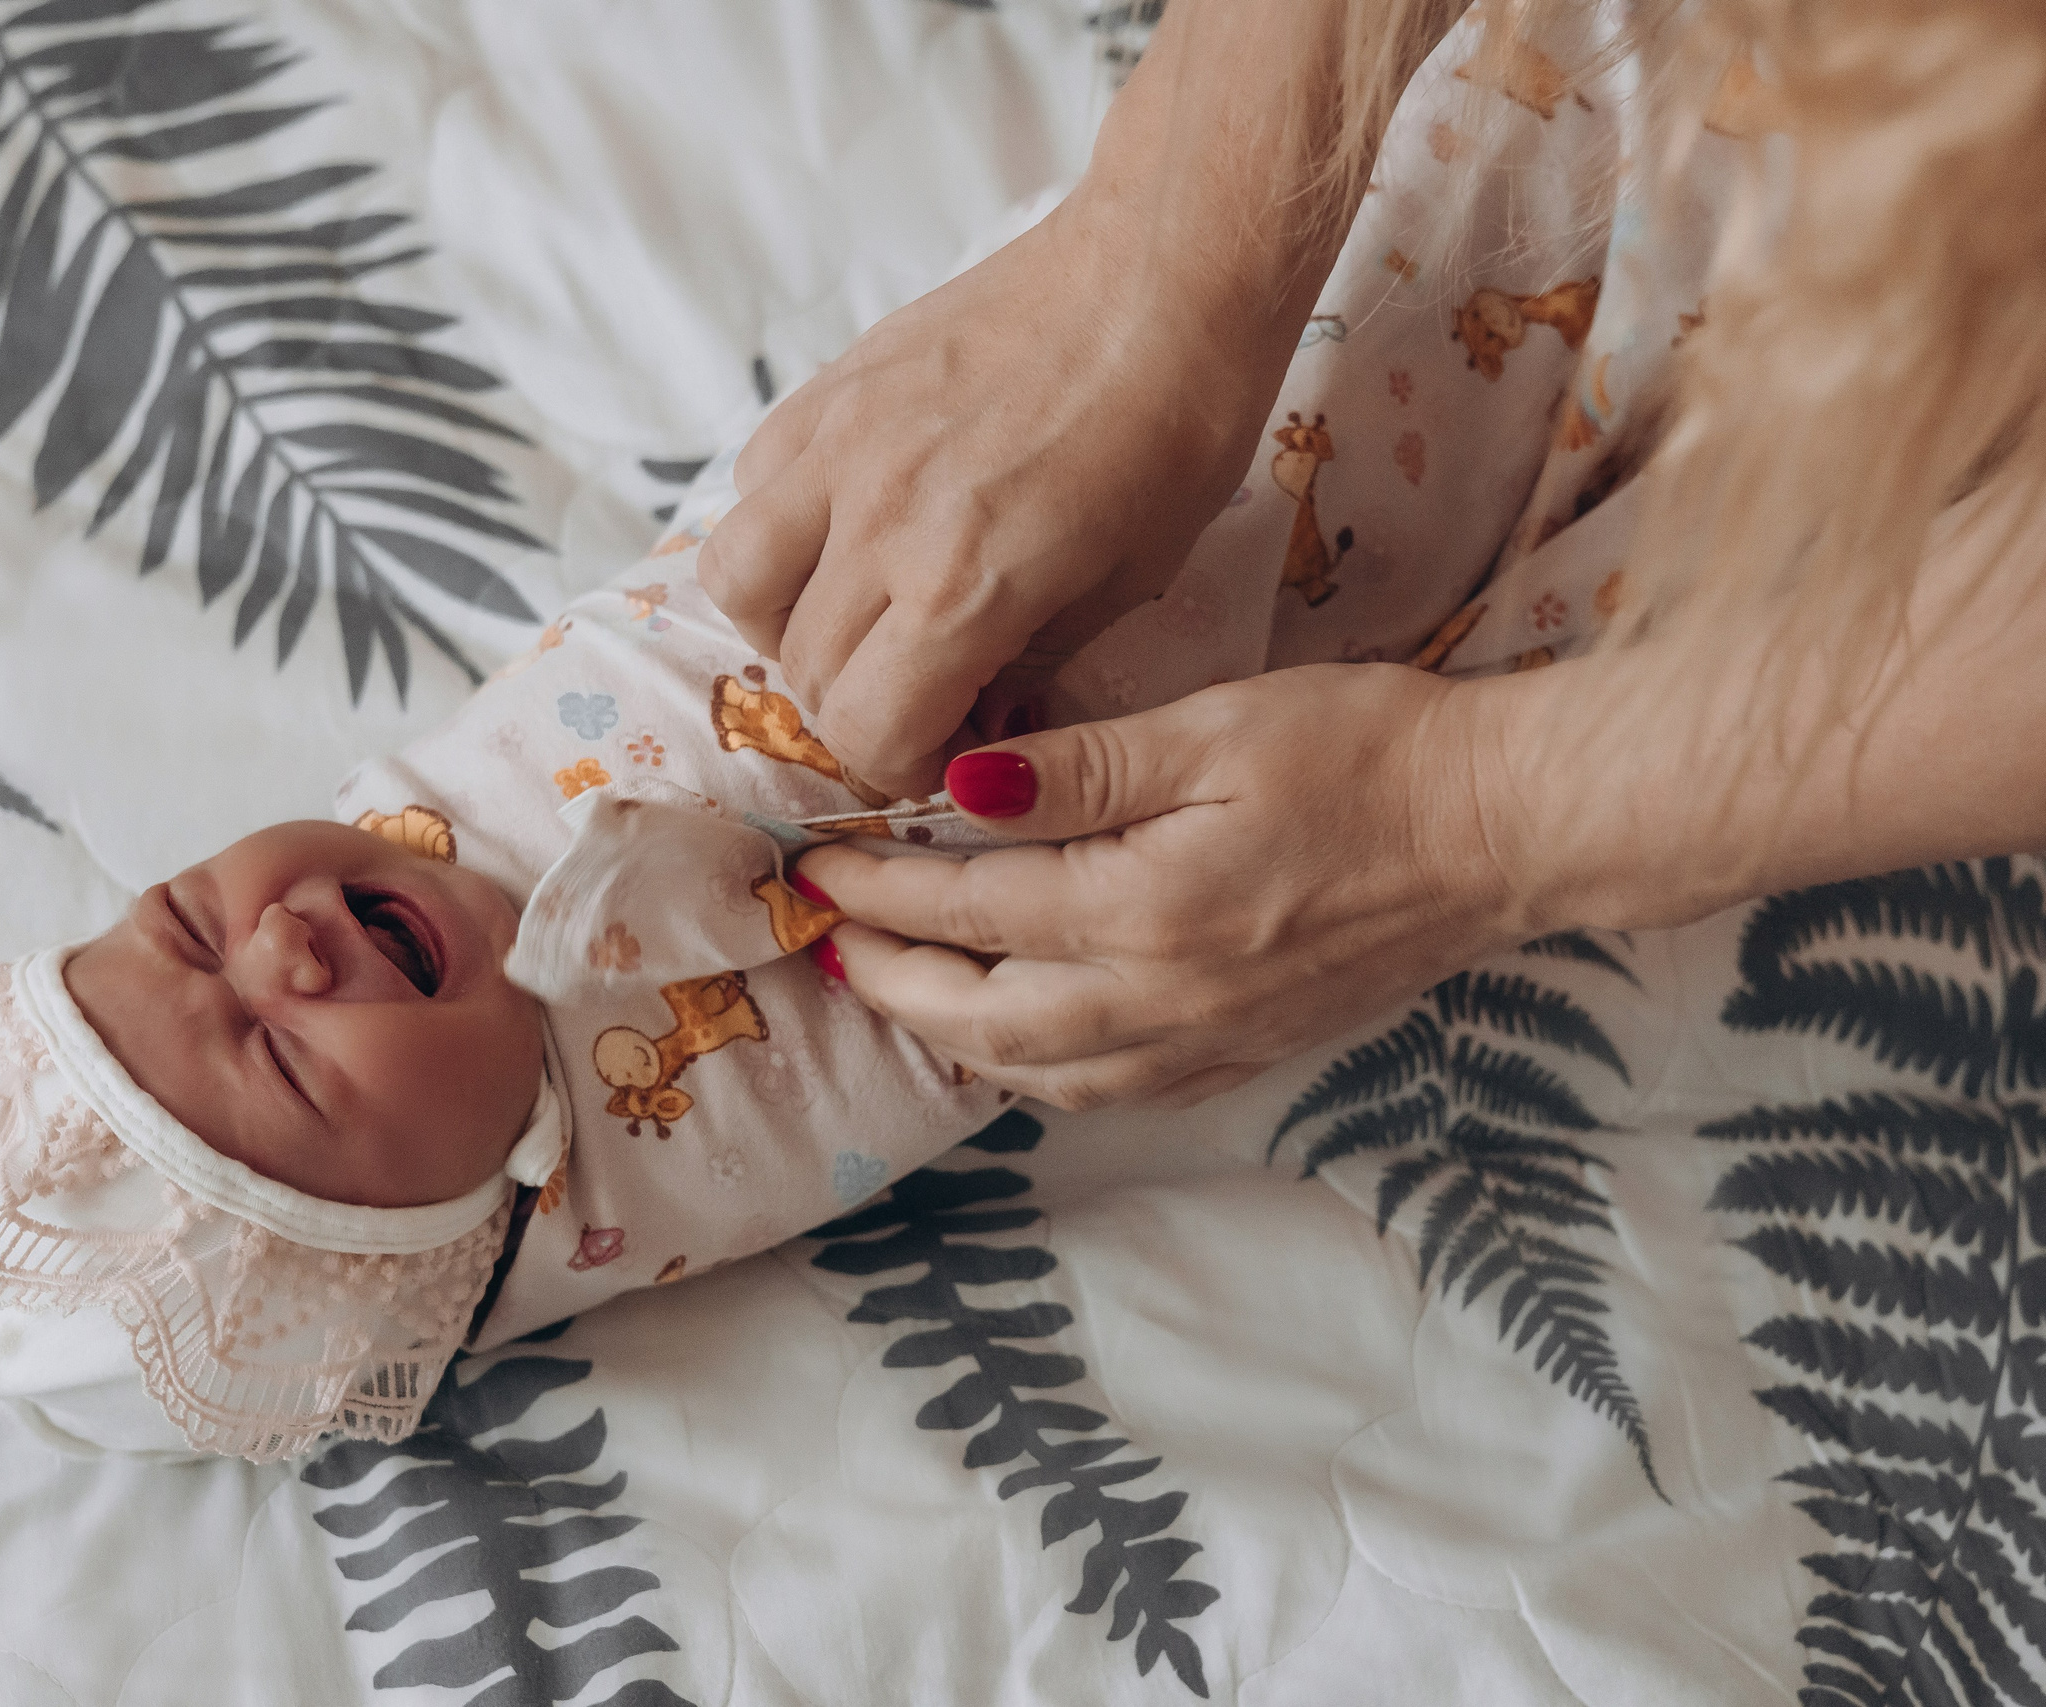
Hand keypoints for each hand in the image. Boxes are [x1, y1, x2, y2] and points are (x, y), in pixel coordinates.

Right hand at [696, 185, 1291, 795]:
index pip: (867, 730)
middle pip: (808, 673)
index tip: (950, 751)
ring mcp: (842, 445)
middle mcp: (879, 520)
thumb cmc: (1178, 424)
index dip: (905, 767)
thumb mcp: (1130, 580)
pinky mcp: (833, 387)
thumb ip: (1031, 664)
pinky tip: (844, 529)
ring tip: (855, 620)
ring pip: (737, 582)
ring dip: (787, 628)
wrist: (1168, 266)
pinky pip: (753, 486)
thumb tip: (979, 724)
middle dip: (862, 711)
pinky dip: (780, 531)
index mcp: (963, 583)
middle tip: (922, 696)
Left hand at [793, 664, 1540, 1109]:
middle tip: (829, 937)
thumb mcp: (1214, 729)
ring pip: (1037, 1072)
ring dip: (950, 1036)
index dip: (877, 886)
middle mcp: (1163, 1000)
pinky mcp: (1242, 1054)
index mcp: (1145, 910)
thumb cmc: (1367, 753)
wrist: (1502, 830)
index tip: (814, 861)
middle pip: (979, 1016)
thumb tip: (952, 790)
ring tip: (897, 986)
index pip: (967, 907)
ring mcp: (1204, 1042)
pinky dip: (1034, 1070)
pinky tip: (1013, 1034)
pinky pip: (1106, 1092)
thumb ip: (1077, 769)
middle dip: (887, 980)